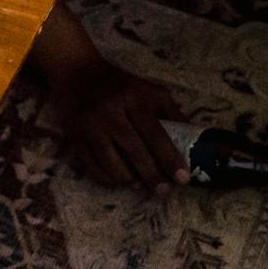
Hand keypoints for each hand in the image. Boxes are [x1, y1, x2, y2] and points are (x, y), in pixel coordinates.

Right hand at [55, 69, 187, 190]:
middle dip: (152, 176)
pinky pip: (92, 167)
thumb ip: (171, 112)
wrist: (79, 76)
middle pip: (134, 151)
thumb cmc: (122, 87)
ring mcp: (90, 126)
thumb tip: (192, 138)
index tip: (183, 178)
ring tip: (141, 185)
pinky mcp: (75, 137)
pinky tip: (118, 181)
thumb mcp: (150, 91)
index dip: (169, 158)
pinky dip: (107, 179)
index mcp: (133, 99)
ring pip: (111, 163)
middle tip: (164, 192)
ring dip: (129, 180)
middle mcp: (110, 112)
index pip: (155, 133)